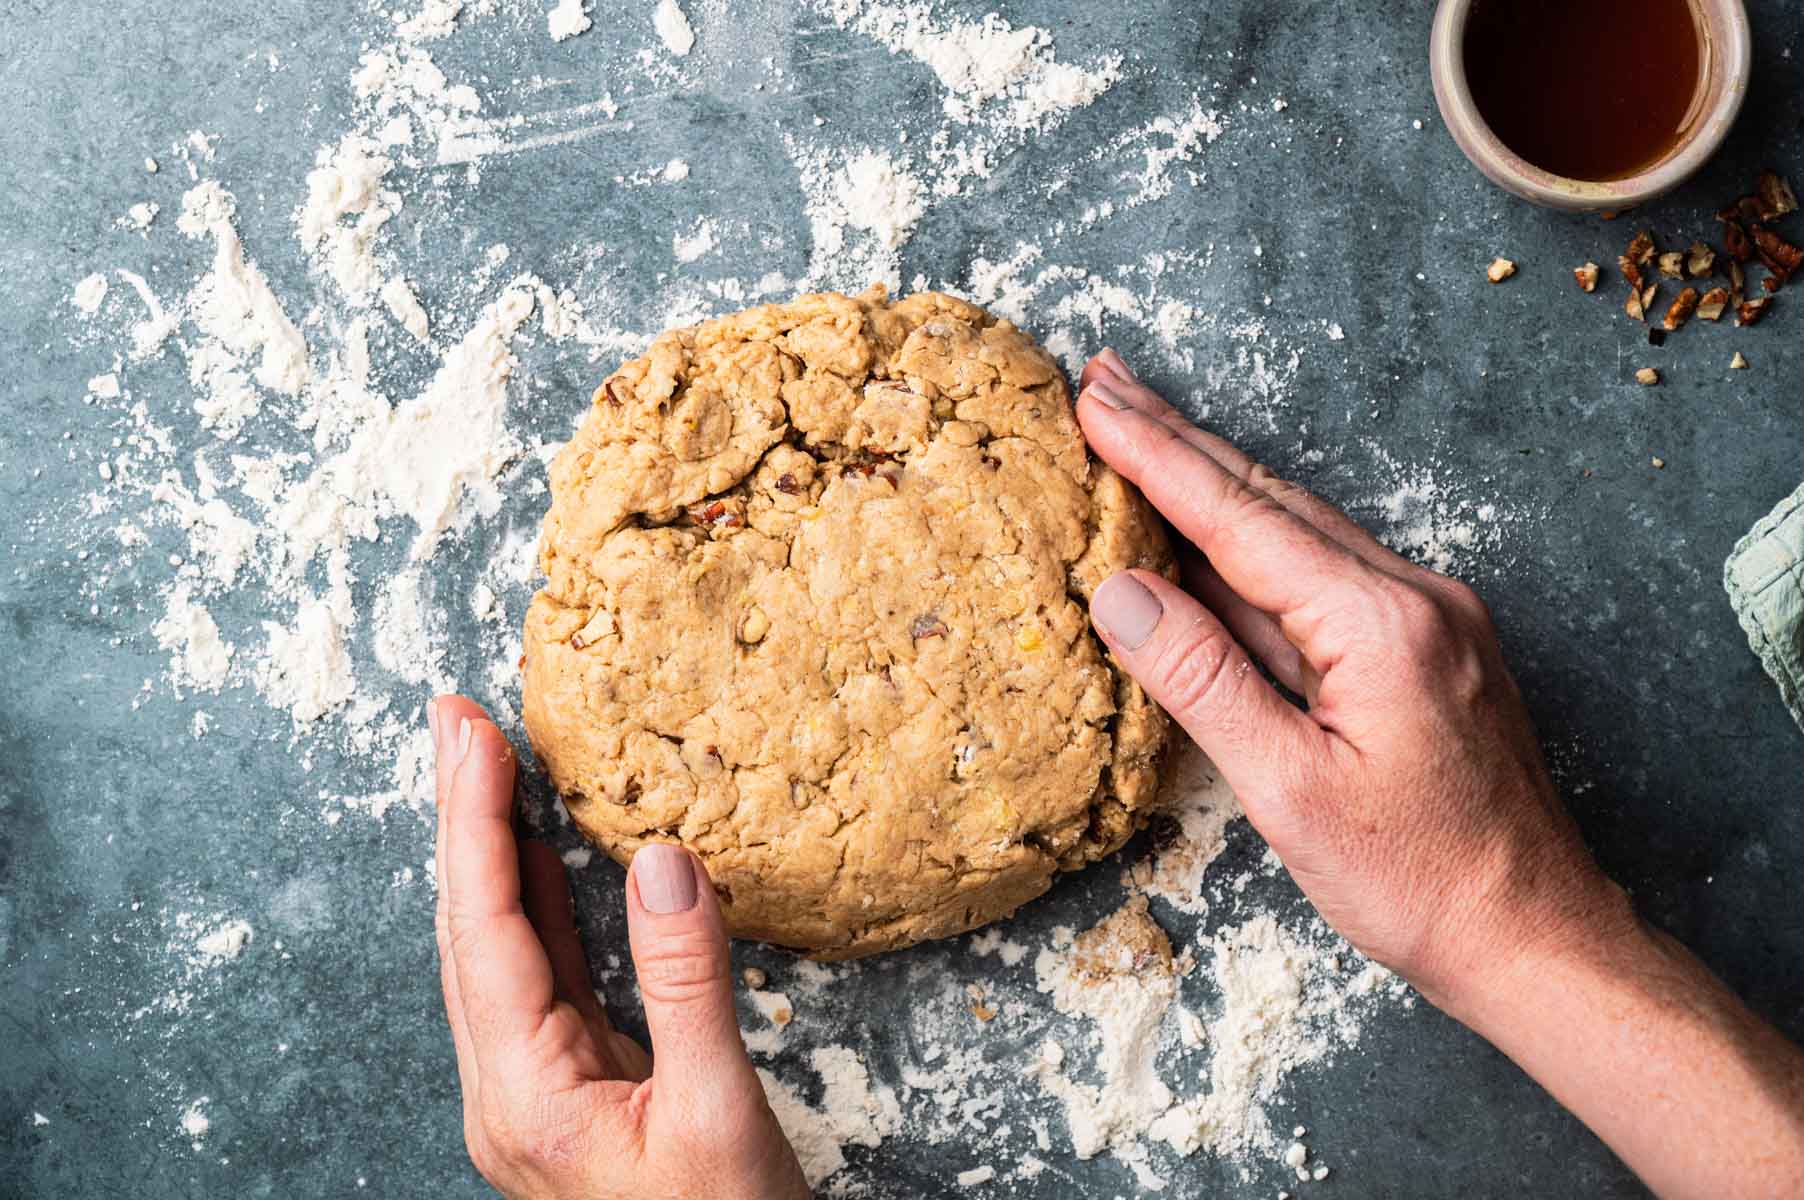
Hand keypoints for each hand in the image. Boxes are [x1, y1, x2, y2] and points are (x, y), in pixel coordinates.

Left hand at [428, 695, 809, 1199]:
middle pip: (469, 928)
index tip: (469, 737)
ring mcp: (534, 1091)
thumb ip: (688, 985)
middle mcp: (508, 1090)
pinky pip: (542, 977)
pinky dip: (540, 904)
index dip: (475, 824)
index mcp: (524, 1096)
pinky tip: (543, 859)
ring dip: (493, 851)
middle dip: (462, 816)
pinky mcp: (571, 1090)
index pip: (485, 932)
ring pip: (498, 947)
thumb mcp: (720, 1115)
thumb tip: (664, 861)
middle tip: (455, 719)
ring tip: (486, 765)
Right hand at [1073, 351, 1633, 1008]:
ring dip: (1213, 480)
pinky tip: (1210, 529)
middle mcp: (1412, 596)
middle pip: (1270, 500)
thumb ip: (1202, 681)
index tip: (1095, 402)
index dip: (1158, 459)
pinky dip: (1252, 541)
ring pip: (1297, 527)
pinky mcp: (1424, 643)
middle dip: (1180, 439)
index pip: (1240, 520)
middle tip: (1106, 379)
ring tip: (1142, 430)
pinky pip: (1321, 571)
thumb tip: (1119, 592)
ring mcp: (1426, 615)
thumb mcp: (1290, 791)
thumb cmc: (1418, 881)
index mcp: (1379, 623)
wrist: (1535, 933)